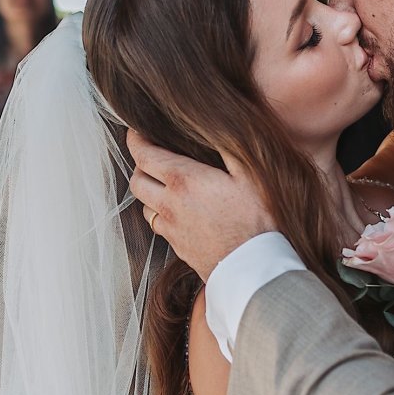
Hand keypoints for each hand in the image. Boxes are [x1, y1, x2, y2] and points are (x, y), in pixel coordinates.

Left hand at [126, 129, 274, 279]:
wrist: (255, 270)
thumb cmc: (258, 220)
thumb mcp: (251, 173)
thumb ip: (227, 146)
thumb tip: (211, 124)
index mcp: (184, 181)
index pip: (143, 155)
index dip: (135, 139)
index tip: (136, 131)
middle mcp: (170, 205)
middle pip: (137, 181)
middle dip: (140, 165)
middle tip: (153, 156)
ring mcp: (172, 229)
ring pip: (145, 206)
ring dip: (150, 192)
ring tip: (166, 184)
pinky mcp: (179, 248)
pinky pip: (160, 227)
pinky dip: (162, 214)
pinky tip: (180, 212)